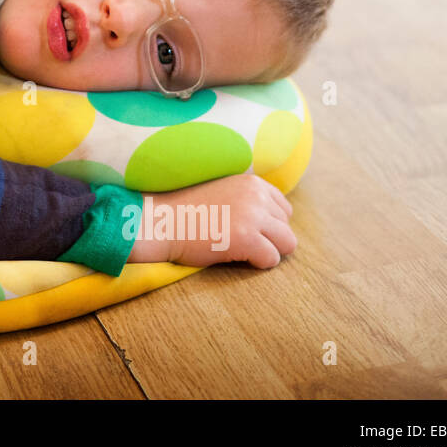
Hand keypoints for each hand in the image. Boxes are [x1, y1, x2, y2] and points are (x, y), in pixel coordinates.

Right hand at [127, 174, 295, 269]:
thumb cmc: (185, 211)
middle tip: (242, 244)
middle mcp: (257, 195)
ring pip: (287, 243)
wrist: (159, 221)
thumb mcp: (221, 191)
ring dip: (267, 251)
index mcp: (252, 182)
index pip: (283, 208)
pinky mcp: (247, 238)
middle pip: (286, 226)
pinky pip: (272, 259)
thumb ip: (246, 199)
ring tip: (241, 252)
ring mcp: (253, 216)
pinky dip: (258, 264)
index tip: (246, 230)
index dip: (268, 224)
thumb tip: (271, 220)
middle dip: (269, 238)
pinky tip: (236, 258)